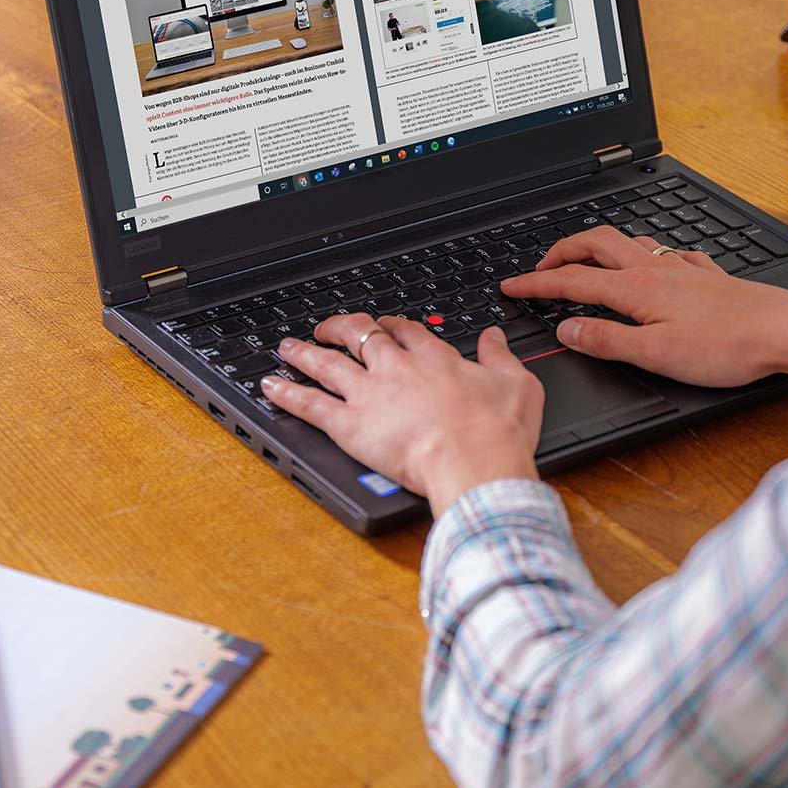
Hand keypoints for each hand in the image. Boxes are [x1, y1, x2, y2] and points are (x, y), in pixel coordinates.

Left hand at [259, 313, 543, 515]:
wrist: (474, 461)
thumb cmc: (498, 430)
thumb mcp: (517, 383)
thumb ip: (500, 356)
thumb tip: (493, 337)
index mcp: (435, 358)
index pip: (406, 331)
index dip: (392, 325)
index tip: (387, 326)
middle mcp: (396, 368)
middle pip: (360, 336)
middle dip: (343, 328)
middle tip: (332, 328)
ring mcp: (369, 394)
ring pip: (327, 363)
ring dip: (305, 352)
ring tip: (288, 347)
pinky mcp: (349, 424)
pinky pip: (309, 404)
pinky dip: (287, 393)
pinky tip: (270, 386)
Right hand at [501, 226, 787, 386]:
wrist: (782, 331)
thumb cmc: (726, 346)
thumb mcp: (655, 354)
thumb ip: (607, 341)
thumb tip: (567, 331)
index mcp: (636, 289)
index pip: (572, 281)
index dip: (537, 283)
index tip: (512, 287)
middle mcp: (657, 269)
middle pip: (597, 244)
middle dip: (563, 250)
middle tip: (542, 265)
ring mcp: (683, 269)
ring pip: (631, 242)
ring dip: (601, 246)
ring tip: (588, 259)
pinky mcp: (708, 276)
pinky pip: (669, 253)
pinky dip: (648, 254)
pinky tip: (656, 264)